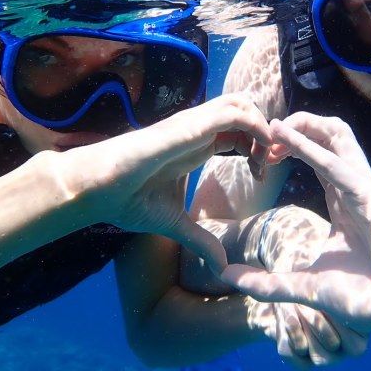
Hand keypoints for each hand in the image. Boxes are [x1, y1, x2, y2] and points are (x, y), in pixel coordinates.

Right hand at [56, 94, 271, 271]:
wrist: (99, 191)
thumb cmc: (129, 200)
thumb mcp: (176, 224)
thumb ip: (201, 240)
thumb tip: (221, 266)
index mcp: (197, 144)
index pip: (239, 130)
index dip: (258, 146)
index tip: (262, 174)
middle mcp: (198, 129)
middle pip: (245, 109)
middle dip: (266, 131)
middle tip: (270, 163)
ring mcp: (193, 124)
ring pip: (242, 103)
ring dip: (263, 126)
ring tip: (265, 158)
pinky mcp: (187, 127)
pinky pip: (230, 114)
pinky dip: (254, 125)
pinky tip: (258, 152)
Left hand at [221, 112, 370, 336]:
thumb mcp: (308, 286)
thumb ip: (269, 282)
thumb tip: (227, 276)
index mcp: (344, 201)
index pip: (318, 157)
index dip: (290, 146)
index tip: (260, 154)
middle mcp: (355, 189)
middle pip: (328, 137)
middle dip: (296, 126)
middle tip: (263, 136)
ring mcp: (366, 190)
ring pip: (337, 136)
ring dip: (303, 125)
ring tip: (273, 125)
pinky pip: (337, 164)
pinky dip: (309, 147)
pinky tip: (285, 136)